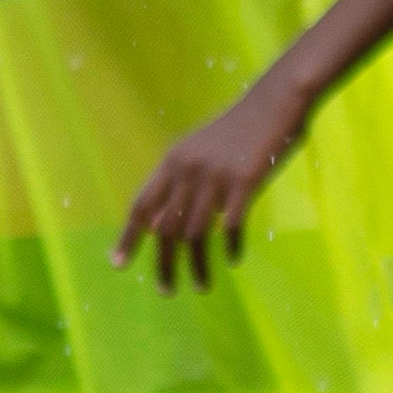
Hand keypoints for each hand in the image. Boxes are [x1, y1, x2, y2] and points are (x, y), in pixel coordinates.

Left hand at [119, 81, 310, 281]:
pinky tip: (232, 260)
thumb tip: (155, 227)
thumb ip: (177, 186)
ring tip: (201, 287)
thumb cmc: (238, 130)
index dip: (128, 237)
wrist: (275, 102)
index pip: (141, 205)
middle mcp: (187, 170)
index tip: (117, 265)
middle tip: (166, 290)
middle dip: (163, 264)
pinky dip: (229, 247)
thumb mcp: (198, 152)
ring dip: (197, 266)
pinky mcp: (244, 182)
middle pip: (165, 228)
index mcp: (172, 161)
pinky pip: (231, 225)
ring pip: (195, 234)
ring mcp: (215, 176)